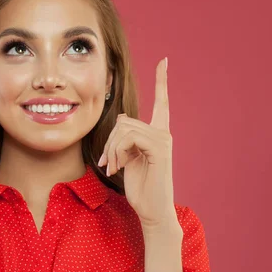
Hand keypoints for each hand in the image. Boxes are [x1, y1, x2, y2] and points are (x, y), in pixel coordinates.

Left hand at [98, 57, 178, 230]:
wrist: (151, 211)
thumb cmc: (140, 186)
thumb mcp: (128, 157)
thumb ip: (126, 137)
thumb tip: (122, 118)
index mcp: (157, 133)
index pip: (162, 102)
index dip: (162, 81)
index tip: (165, 61)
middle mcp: (163, 133)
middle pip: (124, 120)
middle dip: (109, 142)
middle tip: (107, 163)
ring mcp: (163, 140)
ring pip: (124, 129)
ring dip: (111, 150)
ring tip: (113, 167)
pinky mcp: (160, 149)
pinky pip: (129, 137)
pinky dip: (117, 152)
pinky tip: (118, 167)